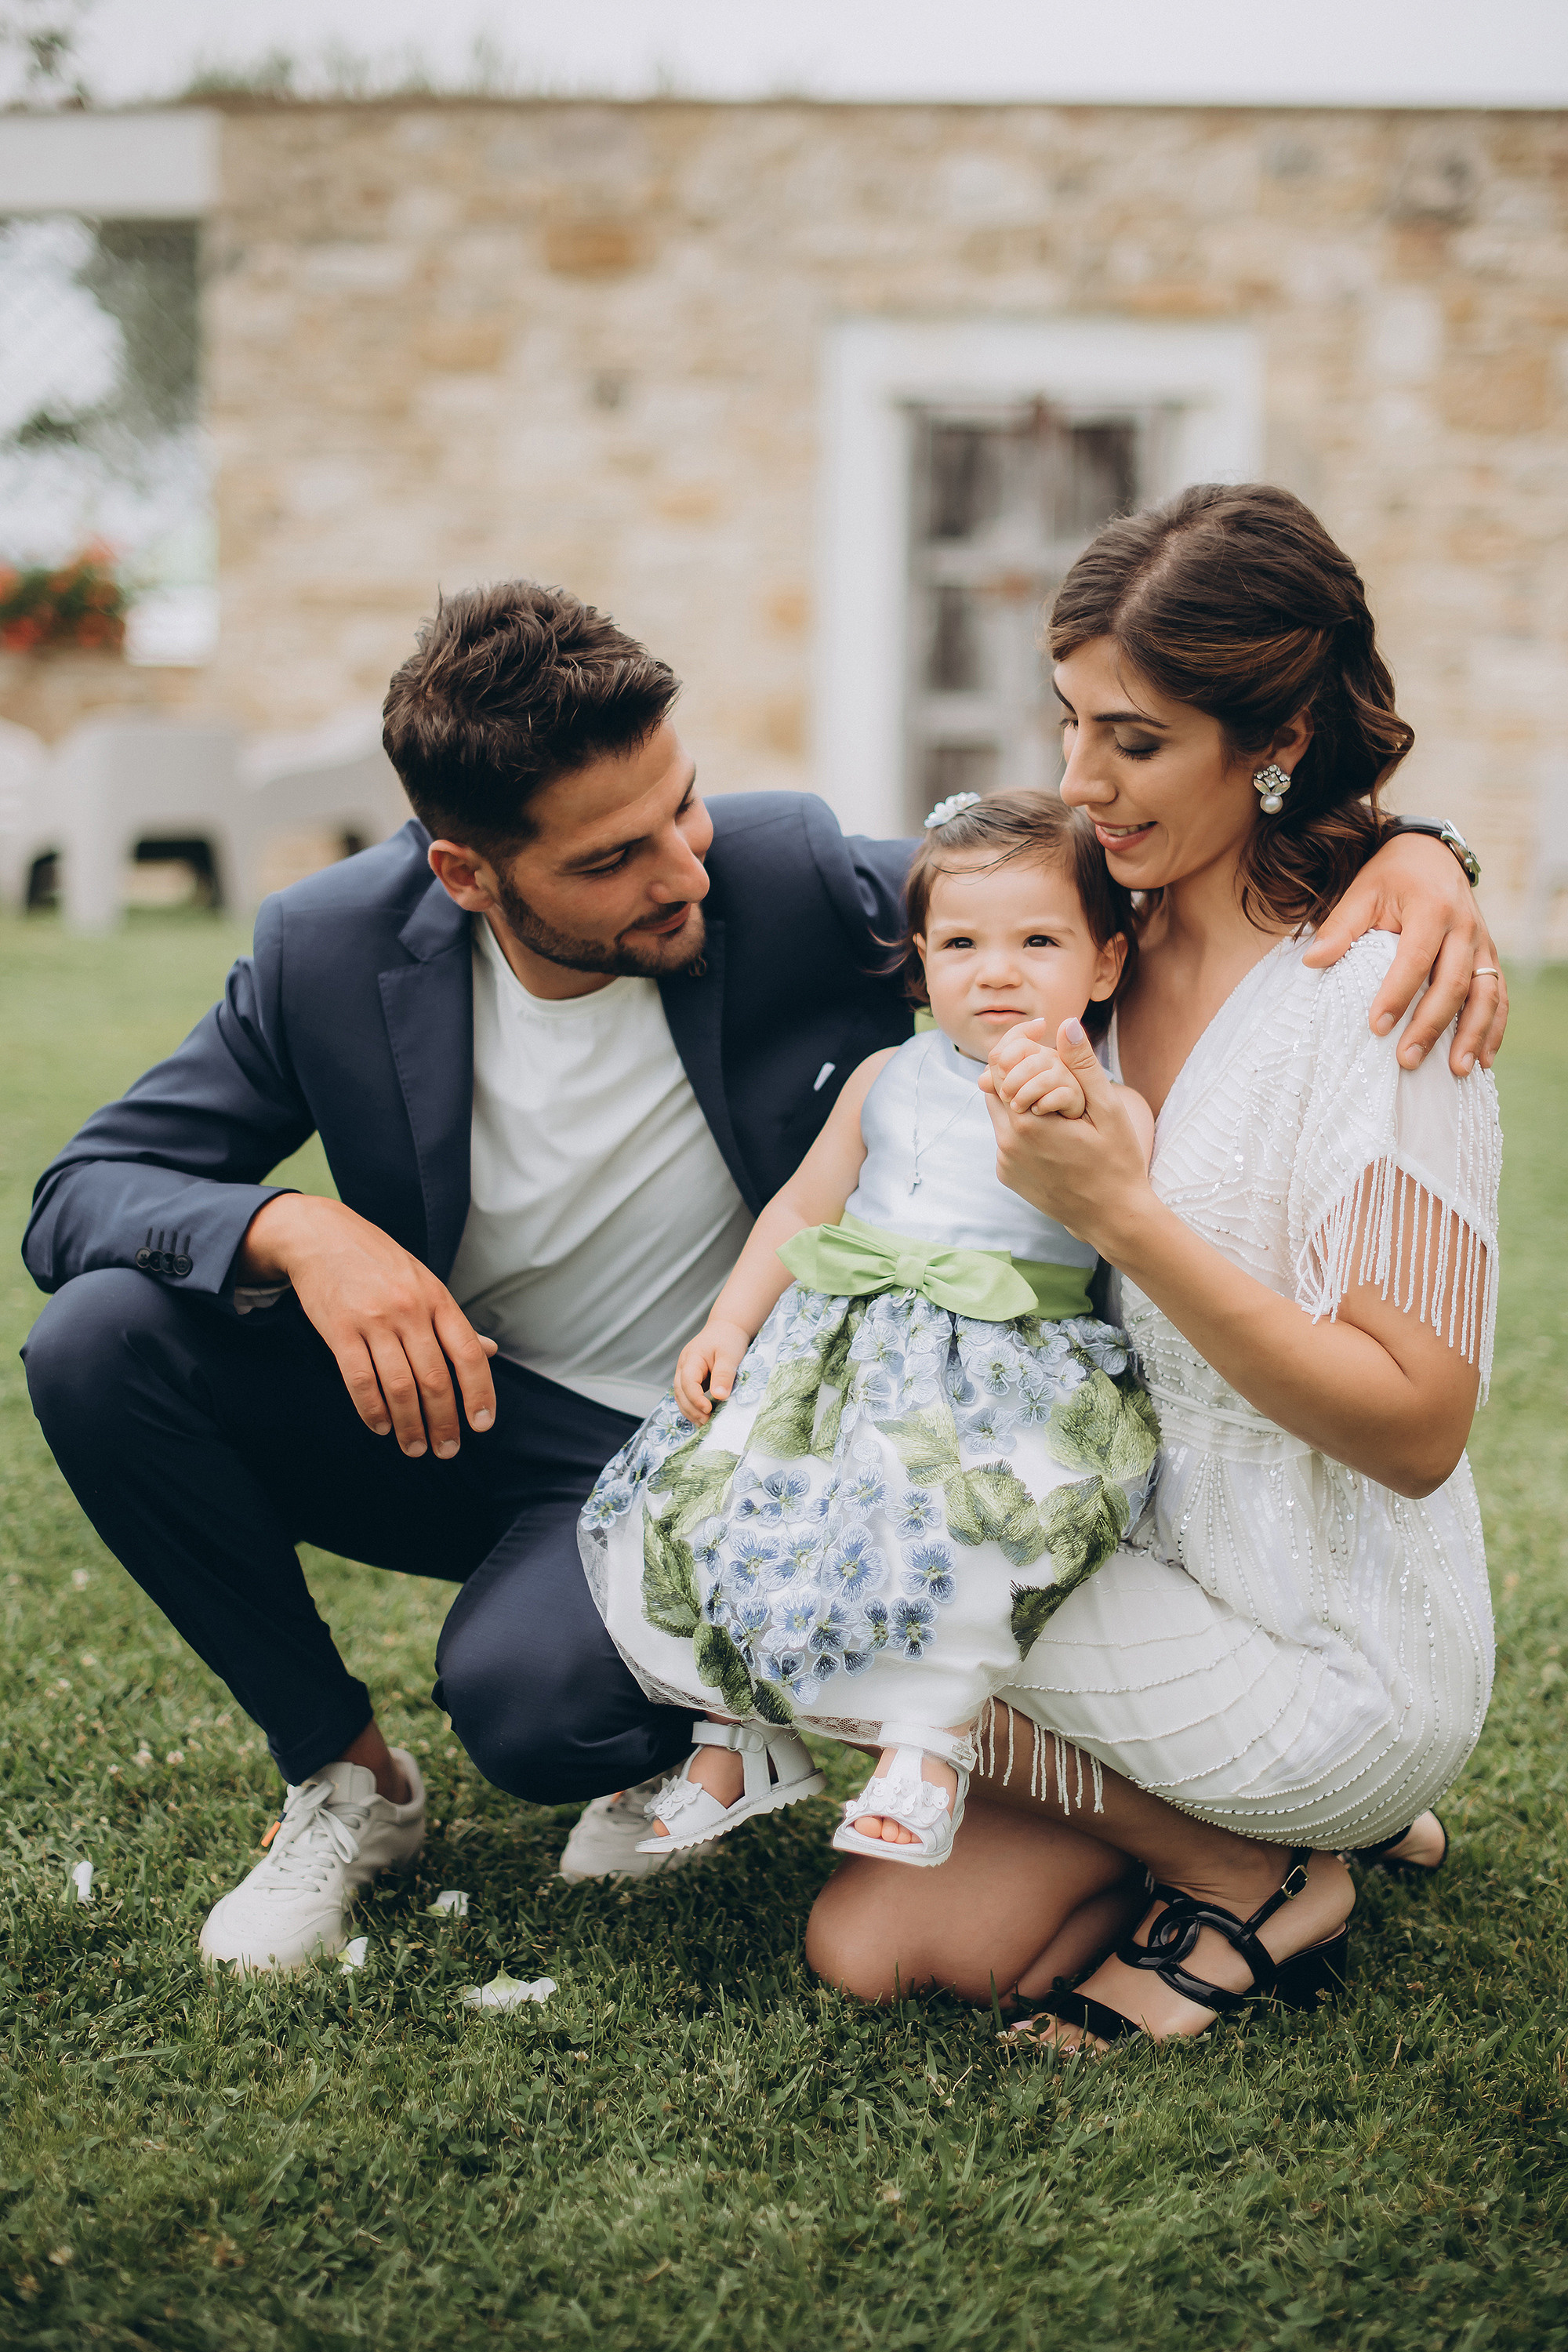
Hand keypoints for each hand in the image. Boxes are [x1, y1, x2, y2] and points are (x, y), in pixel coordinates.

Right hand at [238, 1194, 497, 1455]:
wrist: (322, 1235)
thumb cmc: (379, 1263)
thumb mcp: (425, 1282)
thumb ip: (453, 1321)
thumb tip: (490, 1351)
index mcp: (437, 1298)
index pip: (468, 1354)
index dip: (479, 1393)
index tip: (482, 1425)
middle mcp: (410, 1310)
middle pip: (435, 1378)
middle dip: (444, 1422)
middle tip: (446, 1450)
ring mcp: (373, 1320)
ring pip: (399, 1386)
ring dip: (409, 1425)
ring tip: (414, 1447)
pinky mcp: (339, 1330)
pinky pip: (359, 1380)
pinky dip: (372, 1410)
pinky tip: (381, 1427)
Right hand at [673, 1318, 751, 1422]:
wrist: (726, 1329)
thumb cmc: (728, 1339)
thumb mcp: (730, 1355)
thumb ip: (724, 1375)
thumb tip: (719, 1397)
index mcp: (691, 1358)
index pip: (687, 1381)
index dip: (695, 1398)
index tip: (708, 1410)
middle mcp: (683, 1366)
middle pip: (679, 1391)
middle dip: (691, 1409)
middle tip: (706, 1423)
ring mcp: (685, 1373)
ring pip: (680, 1396)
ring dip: (690, 1411)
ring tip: (704, 1424)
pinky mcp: (691, 1379)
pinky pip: (687, 1395)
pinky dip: (693, 1407)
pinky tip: (703, 1417)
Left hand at [982, 1019, 1152, 1250]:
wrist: (1112, 1219)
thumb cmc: (1118, 1163)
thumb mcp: (1108, 1111)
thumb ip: (1083, 1067)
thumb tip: (1066, 1025)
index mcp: (1027, 1123)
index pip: (1001, 1064)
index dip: (1018, 1040)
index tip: (1042, 1028)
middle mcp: (1006, 1143)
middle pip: (995, 1084)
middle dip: (1019, 1067)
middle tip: (1054, 1064)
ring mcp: (1004, 1162)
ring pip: (999, 1110)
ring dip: (1020, 1095)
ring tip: (1058, 1100)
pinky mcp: (1006, 1175)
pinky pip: (1006, 1136)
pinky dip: (1023, 1124)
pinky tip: (1054, 1130)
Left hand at [1302, 832, 1505, 1074]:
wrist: (1431, 853)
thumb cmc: (1391, 877)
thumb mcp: (1362, 891)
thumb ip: (1340, 927)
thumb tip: (1313, 962)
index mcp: (1432, 909)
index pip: (1415, 959)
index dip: (1397, 994)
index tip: (1376, 1027)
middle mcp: (1465, 927)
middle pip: (1453, 983)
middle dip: (1431, 1025)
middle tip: (1407, 1060)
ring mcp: (1482, 944)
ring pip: (1486, 994)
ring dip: (1473, 1034)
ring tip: (1456, 1070)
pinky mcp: (1489, 957)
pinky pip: (1499, 995)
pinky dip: (1494, 1028)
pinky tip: (1483, 1060)